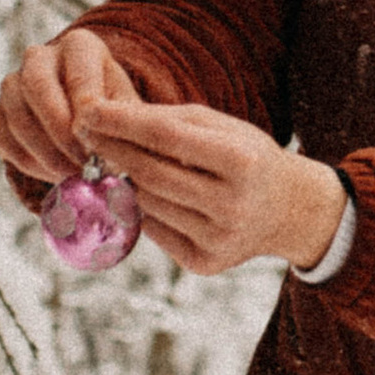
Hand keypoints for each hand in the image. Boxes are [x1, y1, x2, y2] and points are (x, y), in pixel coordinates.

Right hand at [0, 31, 140, 201]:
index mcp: (79, 46)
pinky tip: (51, 172)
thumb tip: (104, 149)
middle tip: (81, 163)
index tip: (97, 140)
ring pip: (15, 112)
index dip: (86, 108)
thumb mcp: (128, 111)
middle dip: (59, 129)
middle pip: (37, 84)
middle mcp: (40, 56)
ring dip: (45, 151)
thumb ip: (119, 124)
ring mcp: (13, 82)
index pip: (78, 71)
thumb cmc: (114, 115)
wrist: (90, 127)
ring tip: (74, 174)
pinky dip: (24, 158)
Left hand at [78, 89, 345, 276]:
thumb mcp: (221, 128)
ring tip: (105, 159)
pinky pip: (156, 231)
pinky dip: (138, 209)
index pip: (167, 138)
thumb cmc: (247, 156)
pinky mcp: (206, 263)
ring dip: (120, 180)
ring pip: (148, 204)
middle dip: (112, 151)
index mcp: (243, 161)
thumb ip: (168, 122)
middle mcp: (233, 204)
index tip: (89, 110)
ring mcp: (219, 239)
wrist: (291, 211)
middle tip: (84, 133)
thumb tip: (104, 121)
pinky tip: (131, 191)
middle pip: (152, 174)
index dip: (122, 124)